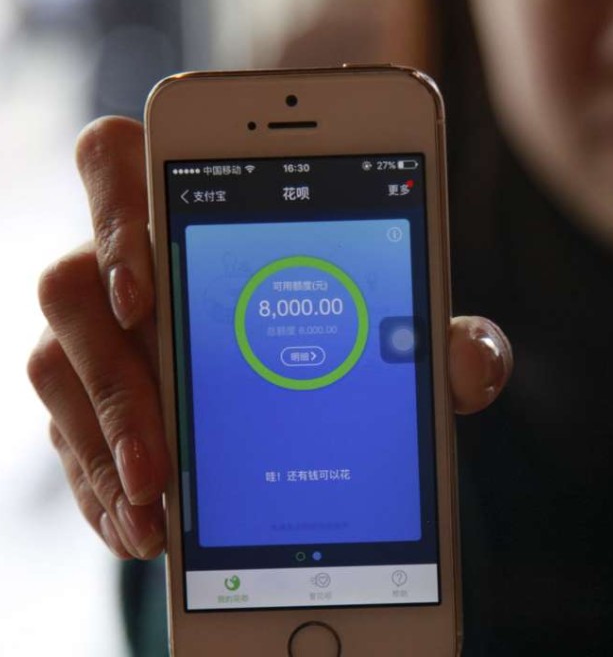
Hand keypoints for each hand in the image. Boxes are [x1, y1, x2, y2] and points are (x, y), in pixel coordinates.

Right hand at [27, 116, 512, 559]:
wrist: (324, 411)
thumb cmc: (363, 346)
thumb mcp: (411, 346)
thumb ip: (448, 343)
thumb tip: (473, 364)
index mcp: (202, 213)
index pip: (121, 160)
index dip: (114, 209)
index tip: (143, 286)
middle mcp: (135, 269)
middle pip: (70, 286)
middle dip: (111, 377)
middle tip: (160, 456)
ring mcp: (107, 338)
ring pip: (58, 369)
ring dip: (105, 447)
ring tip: (161, 512)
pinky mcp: (95, 404)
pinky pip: (71, 440)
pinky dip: (105, 490)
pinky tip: (151, 531)